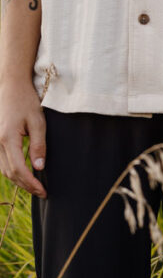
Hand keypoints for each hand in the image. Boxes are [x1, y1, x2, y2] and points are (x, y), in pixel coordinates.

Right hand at [0, 77, 45, 196]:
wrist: (10, 85)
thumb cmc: (26, 101)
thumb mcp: (38, 121)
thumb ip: (38, 145)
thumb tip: (39, 168)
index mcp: (7, 137)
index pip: (18, 169)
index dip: (30, 183)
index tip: (43, 191)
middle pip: (9, 173)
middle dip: (26, 185)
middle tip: (42, 192)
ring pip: (3, 169)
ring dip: (18, 180)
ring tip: (35, 186)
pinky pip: (1, 162)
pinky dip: (12, 171)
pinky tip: (24, 174)